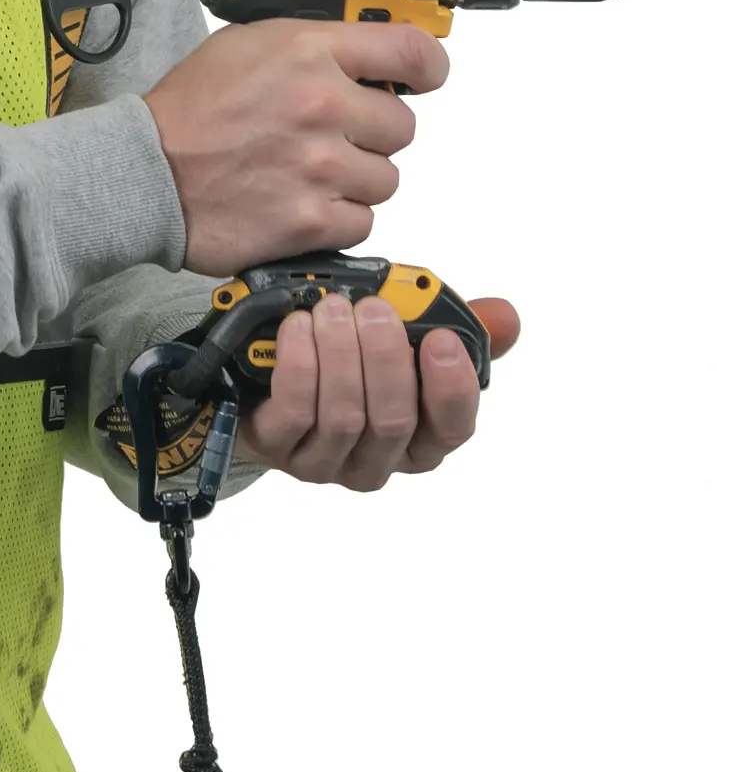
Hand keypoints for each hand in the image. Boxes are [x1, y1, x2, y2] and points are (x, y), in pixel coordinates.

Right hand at [144, 20, 447, 276]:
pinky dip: (338, 220)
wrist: (142, 174)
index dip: (427, 69)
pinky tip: (302, 206)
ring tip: (309, 177)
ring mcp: (319, 168)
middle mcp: (322, 106)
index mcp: (310, 53)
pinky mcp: (309, 221)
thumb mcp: (245, 46)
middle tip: (330, 141)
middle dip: (371, 136)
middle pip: (402, 127)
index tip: (423, 80)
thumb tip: (364, 58)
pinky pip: (362, 223)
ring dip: (355, 182)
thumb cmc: (186, 113)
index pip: (412, 52)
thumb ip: (312, 48)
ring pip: (386, 179)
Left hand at [239, 294, 520, 489]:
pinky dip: (301, 363)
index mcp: (419, 441)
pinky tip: (299, 327)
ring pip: (344, 416)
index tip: (441, 339)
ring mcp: (324, 463)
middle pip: (393, 420)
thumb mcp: (407, 342)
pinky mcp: (277, 449)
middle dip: (386, 358)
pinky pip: (295, 410)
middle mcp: (376, 462)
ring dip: (341, 354)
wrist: (267, 387)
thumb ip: (458, 330)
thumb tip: (504, 318)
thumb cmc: (349, 365)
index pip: (452, 430)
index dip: (452, 387)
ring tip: (333, 307)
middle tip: (376, 308)